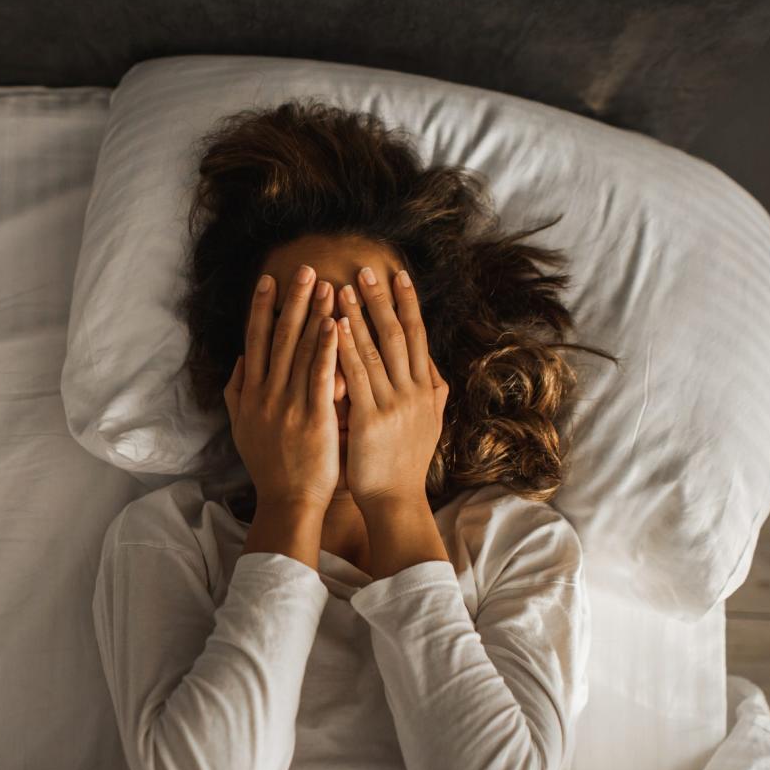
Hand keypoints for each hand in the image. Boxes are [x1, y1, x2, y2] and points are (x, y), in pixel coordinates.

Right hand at [224, 265, 340, 512]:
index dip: (261, 308)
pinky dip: (327, 349)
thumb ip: (238, 394)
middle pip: (278, 337)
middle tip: (304, 269)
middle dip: (292, 301)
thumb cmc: (270, 467)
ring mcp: (289, 405)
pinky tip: (336, 324)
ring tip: (326, 285)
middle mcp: (267, 394)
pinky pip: (321, 376)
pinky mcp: (314, 418)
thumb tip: (240, 362)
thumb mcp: (243, 428)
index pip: (255, 341)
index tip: (269, 280)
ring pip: (301, 351)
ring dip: (314, 315)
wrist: (287, 501)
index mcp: (251, 394)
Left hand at [334, 268, 448, 507]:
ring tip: (343, 288)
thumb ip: (432, 393)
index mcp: (426, 389)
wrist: (396, 500)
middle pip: (399, 334)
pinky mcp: (372, 419)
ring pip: (377, 350)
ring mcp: (395, 404)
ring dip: (359, 316)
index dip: (408, 304)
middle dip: (382, 300)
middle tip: (367, 269)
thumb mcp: (428, 424)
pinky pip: (357, 376)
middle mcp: (415, 392)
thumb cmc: (405, 463)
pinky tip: (335, 327)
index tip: (399, 275)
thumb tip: (434, 367)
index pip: (418, 336)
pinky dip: (346, 349)